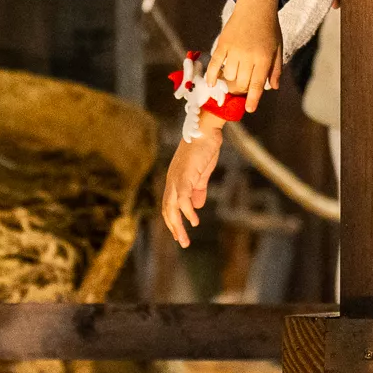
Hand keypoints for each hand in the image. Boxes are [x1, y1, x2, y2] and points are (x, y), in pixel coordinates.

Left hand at [160, 123, 224, 246]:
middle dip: (173, 228)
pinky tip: (193, 221)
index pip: (169, 205)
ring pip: (171, 208)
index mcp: (175, 180)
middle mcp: (172, 181)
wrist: (205, 130)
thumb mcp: (202, 173)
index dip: (173, 220)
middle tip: (182, 243)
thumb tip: (197, 207)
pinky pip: (182, 199)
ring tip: (184, 239)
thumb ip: (198, 190)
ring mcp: (177, 179)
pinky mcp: (185, 176)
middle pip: (167, 209)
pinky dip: (186, 212)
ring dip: (177, 225)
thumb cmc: (204, 148)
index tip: (180, 233)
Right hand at [207, 0, 285, 101]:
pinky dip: (211, 75)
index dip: (253, 99)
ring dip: (229, 81)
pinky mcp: (222, 43)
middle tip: (241, 90)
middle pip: (241, 82)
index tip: (249, 109)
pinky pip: (214, 63)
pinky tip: (212, 83)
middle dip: (241, 90)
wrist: (256, 5)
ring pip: (228, 75)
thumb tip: (273, 87)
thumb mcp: (278, 47)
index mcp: (264, 57)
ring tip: (233, 79)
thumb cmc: (270, 27)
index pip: (257, 84)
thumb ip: (276, 68)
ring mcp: (234, 50)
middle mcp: (248, 56)